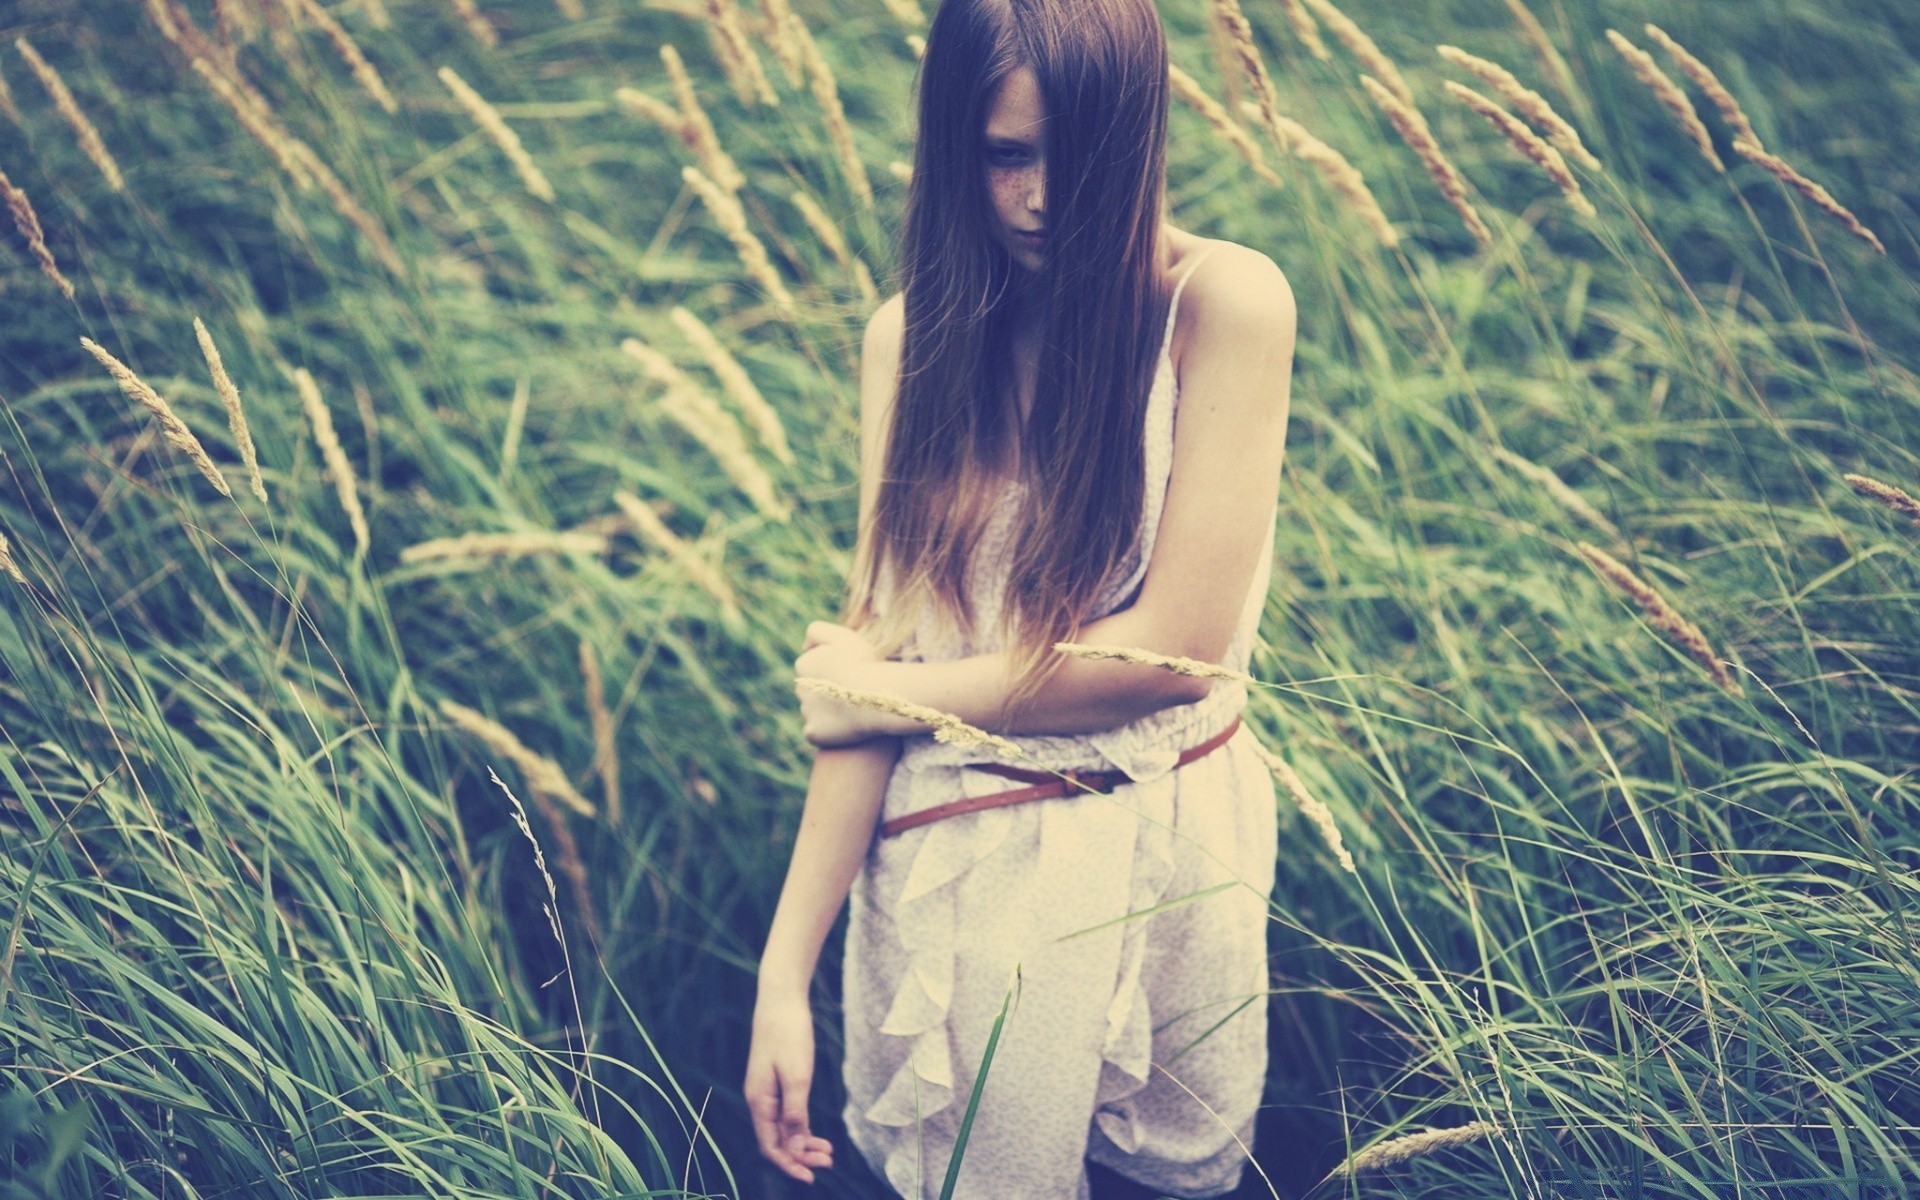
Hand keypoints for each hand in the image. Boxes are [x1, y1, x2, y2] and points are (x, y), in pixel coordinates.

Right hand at [744, 991, 833, 1182]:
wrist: (781, 998)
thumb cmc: (789, 1033)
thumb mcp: (797, 1076)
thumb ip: (795, 1114)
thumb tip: (795, 1150)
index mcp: (759, 1100)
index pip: (770, 1146)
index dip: (790, 1164)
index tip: (812, 1176)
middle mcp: (759, 1099)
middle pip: (776, 1141)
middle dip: (800, 1156)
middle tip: (829, 1162)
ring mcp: (766, 1091)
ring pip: (782, 1129)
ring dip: (802, 1143)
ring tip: (828, 1152)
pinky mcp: (775, 1081)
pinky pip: (786, 1114)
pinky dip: (801, 1126)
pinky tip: (816, 1134)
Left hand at [795, 621, 913, 746]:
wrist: (875, 695)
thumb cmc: (864, 663)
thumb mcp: (842, 636)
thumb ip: (817, 631)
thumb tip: (804, 647)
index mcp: (804, 664)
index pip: (814, 668)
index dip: (833, 670)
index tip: (851, 673)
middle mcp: (800, 689)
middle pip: (813, 691)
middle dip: (827, 691)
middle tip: (853, 693)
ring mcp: (806, 712)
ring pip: (815, 712)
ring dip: (829, 712)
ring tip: (853, 710)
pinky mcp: (813, 733)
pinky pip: (817, 733)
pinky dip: (828, 731)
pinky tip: (846, 727)